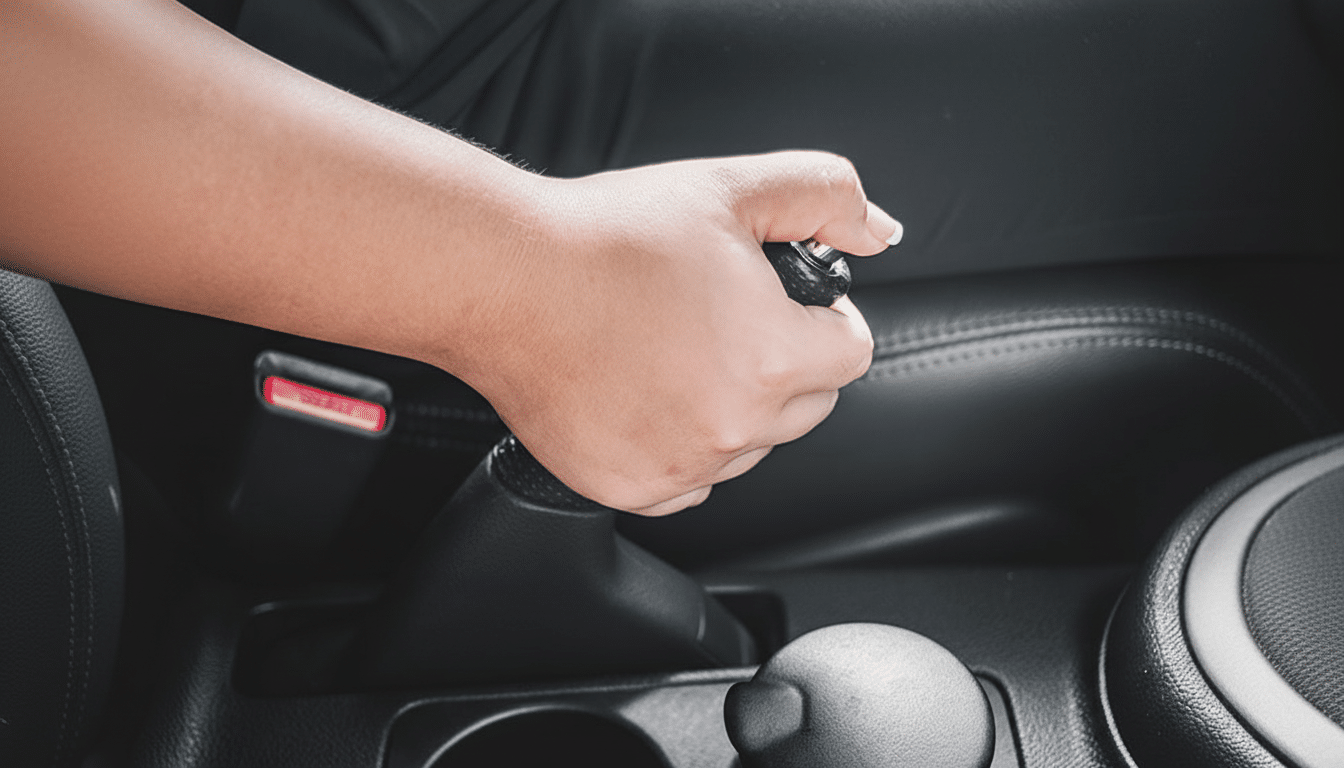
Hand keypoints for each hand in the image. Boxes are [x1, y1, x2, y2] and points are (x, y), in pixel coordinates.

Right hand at [449, 151, 900, 515]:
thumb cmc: (606, 238)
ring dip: (732, 408)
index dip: (827, 318)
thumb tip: (880, 232)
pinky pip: (689, 483)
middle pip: (807, 407)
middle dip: (785, 363)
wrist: (503, 281)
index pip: (852, 353)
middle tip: (724, 318)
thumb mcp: (731, 189)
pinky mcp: (630, 489)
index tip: (788, 302)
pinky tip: (643, 393)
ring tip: (673, 349)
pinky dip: (678, 447)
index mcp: (773, 357)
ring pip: (747, 447)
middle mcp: (734, 427)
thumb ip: (826, 196)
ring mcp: (681, 467)